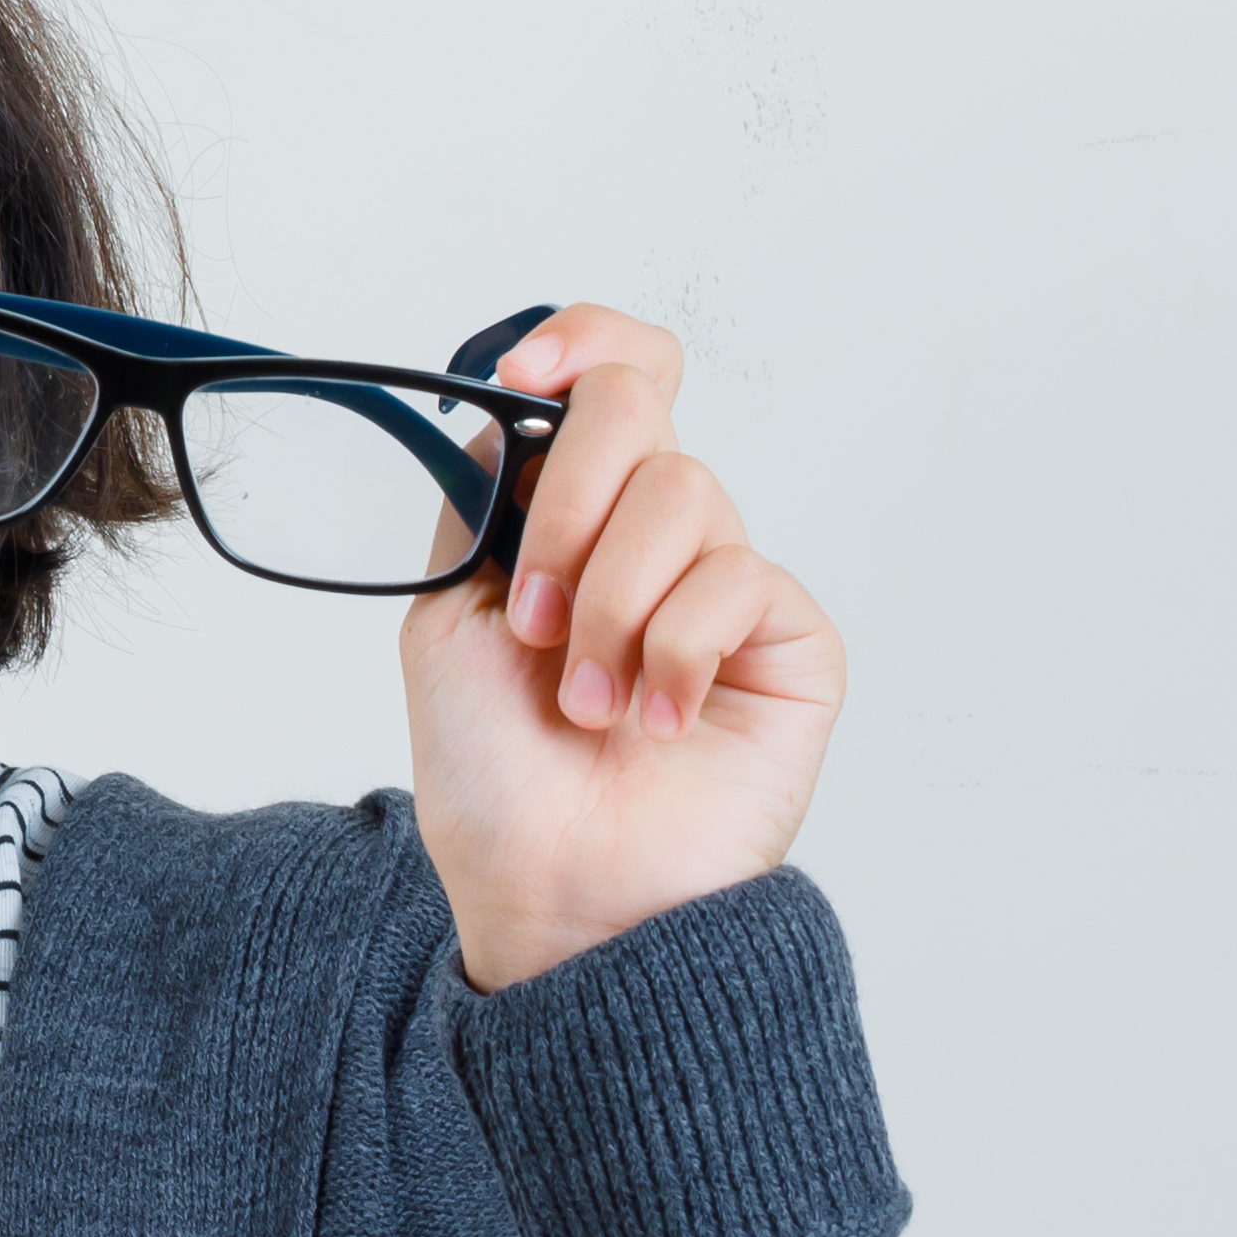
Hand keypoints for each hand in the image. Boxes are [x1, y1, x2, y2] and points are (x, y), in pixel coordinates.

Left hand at [391, 307, 845, 992]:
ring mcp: (725, 584)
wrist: (555, 892)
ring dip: (610, 604)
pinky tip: (656, 723)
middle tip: (534, 617)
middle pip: (639, 407)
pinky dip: (674, 651)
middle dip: (570, 503)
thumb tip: (515, 402)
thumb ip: (487, 499)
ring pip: (684, 493)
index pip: (611, 375)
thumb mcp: (448, 616)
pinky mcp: (788, 639)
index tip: (524, 372)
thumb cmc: (498, 779)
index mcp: (574, 518)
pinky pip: (737, 578)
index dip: (580, 343)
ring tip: (586, 703)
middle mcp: (654, 537)